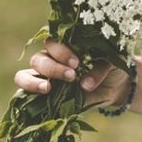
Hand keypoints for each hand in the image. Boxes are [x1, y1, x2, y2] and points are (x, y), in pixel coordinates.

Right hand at [13, 39, 131, 107]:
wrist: (117, 86)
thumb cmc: (112, 67)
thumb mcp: (112, 63)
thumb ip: (99, 69)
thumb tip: (85, 84)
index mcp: (64, 45)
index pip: (51, 43)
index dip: (60, 52)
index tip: (76, 63)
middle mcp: (50, 60)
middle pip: (38, 59)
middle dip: (53, 68)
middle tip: (71, 76)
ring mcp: (44, 78)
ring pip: (24, 75)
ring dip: (33, 81)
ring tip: (48, 88)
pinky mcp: (44, 96)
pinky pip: (25, 94)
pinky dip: (29, 95)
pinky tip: (41, 98)